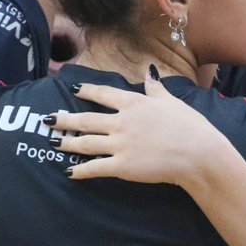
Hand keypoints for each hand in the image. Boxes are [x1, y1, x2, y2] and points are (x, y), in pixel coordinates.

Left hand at [52, 74, 235, 186]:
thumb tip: (149, 73)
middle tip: (47, 119)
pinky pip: (95, 167)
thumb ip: (156, 89)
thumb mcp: (173, 102)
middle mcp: (121, 121)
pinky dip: (81, 171)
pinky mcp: (122, 166)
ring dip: (67, 142)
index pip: (103, 93)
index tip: (74, 89)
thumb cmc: (191, 127)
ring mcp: (120, 144)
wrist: (198, 154)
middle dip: (64, 119)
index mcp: (134, 103)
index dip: (87, 91)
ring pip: (85, 142)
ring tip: (52, 142)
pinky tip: (70, 172)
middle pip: (86, 119)